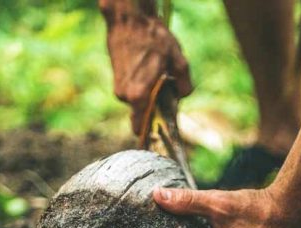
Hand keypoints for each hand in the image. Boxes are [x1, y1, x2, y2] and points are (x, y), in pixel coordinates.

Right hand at [105, 13, 191, 133]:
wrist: (128, 19)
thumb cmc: (153, 38)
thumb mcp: (178, 60)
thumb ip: (184, 84)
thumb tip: (183, 96)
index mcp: (140, 96)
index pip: (142, 128)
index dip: (152, 133)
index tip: (162, 134)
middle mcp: (126, 96)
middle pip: (143, 115)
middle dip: (155, 109)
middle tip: (167, 93)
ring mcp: (119, 89)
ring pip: (138, 102)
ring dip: (148, 96)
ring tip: (157, 74)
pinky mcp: (116, 81)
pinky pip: (133, 93)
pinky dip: (141, 87)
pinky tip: (148, 70)